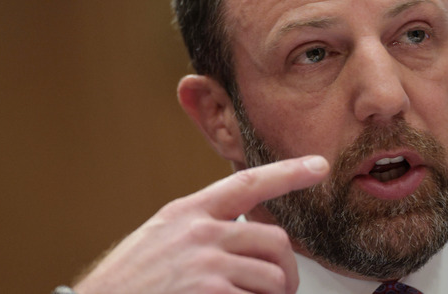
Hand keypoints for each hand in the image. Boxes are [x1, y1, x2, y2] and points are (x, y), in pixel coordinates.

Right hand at [74, 155, 329, 293]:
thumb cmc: (128, 285)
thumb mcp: (161, 240)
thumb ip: (203, 228)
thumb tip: (248, 232)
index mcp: (188, 212)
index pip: (248, 182)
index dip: (288, 172)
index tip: (319, 165)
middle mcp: (200, 232)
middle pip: (275, 240)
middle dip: (286, 270)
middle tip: (281, 289)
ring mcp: (205, 263)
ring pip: (273, 276)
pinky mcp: (210, 292)